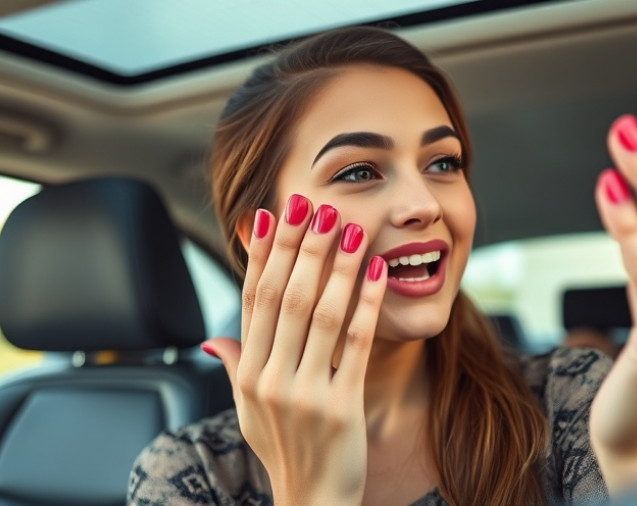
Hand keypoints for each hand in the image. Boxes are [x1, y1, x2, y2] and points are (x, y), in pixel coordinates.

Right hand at [202, 198, 386, 504]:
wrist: (312, 499)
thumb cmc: (282, 449)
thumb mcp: (248, 409)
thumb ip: (235, 366)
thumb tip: (213, 335)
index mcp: (248, 371)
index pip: (254, 298)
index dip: (263, 253)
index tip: (273, 213)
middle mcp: (269, 378)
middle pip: (285, 297)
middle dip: (299, 246)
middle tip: (312, 203)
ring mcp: (304, 392)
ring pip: (321, 313)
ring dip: (336, 265)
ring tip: (348, 225)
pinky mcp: (341, 404)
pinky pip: (356, 344)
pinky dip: (367, 304)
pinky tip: (378, 271)